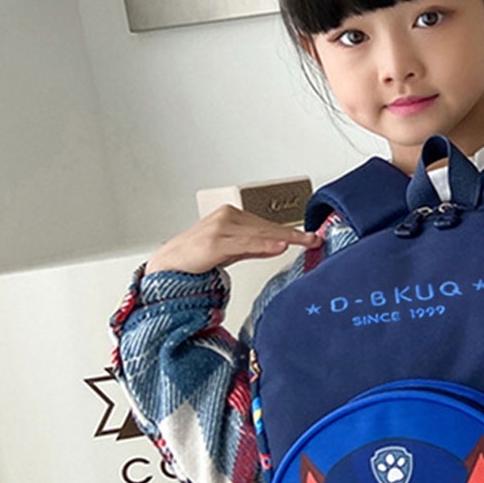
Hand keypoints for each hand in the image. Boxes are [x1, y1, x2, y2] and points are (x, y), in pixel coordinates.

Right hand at [145, 205, 321, 274]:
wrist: (168, 266)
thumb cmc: (196, 257)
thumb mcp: (232, 251)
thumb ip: (254, 246)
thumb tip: (280, 245)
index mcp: (231, 216)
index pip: (267, 224)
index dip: (291, 231)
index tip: (311, 236)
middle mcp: (226, 218)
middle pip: (267, 227)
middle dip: (293, 235)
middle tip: (314, 240)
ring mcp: (219, 228)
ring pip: (259, 233)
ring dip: (284, 237)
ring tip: (305, 241)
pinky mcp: (213, 242)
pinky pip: (245, 243)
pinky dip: (264, 244)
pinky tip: (280, 246)